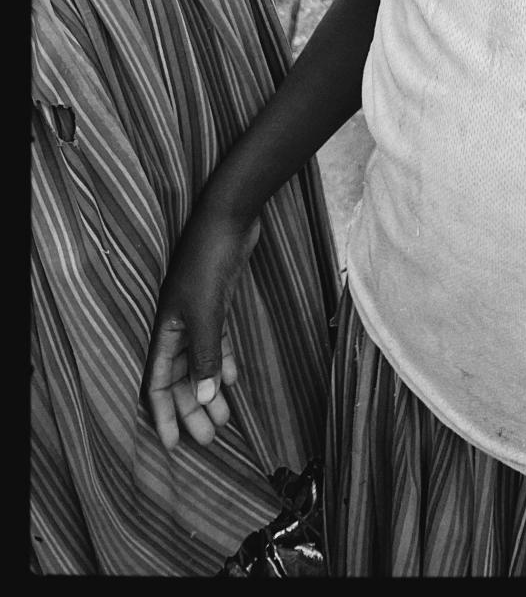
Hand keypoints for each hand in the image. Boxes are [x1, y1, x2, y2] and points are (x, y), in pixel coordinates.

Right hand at [144, 206, 261, 451]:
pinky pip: (216, 342)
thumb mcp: (205, 311)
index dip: (162, 413)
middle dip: (192, 410)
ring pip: (200, 363)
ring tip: (225, 419)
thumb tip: (205, 398)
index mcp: (165, 328)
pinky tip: (232, 381)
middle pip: (181, 378)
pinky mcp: (217, 303)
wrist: (231, 217)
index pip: (157, 381)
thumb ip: (205, 354)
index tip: (171, 443)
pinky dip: (222, 361)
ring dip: (210, 390)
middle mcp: (177, 325)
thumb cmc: (209, 260)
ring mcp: (198, 314)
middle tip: (208, 439)